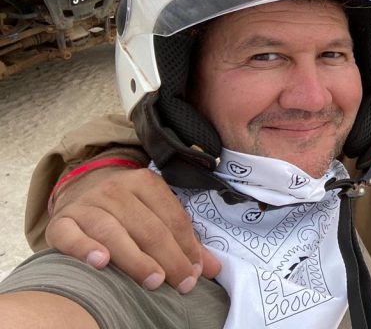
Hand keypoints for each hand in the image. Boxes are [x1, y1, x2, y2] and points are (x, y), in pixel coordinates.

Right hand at [46, 166, 219, 292]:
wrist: (79, 189)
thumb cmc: (126, 208)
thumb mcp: (154, 212)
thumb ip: (183, 239)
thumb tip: (213, 268)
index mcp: (144, 182)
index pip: (172, 217)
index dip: (187, 246)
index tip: (197, 273)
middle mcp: (115, 189)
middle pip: (147, 227)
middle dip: (169, 258)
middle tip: (181, 284)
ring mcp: (86, 205)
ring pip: (113, 231)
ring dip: (135, 259)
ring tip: (153, 280)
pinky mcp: (60, 222)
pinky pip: (70, 236)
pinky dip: (85, 248)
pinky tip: (100, 262)